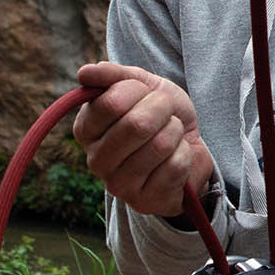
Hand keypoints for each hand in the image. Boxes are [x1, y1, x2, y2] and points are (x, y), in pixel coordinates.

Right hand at [72, 62, 214, 219]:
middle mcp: (95, 160)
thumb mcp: (142, 86)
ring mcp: (118, 185)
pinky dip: (185, 154)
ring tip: (171, 134)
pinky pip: (176, 165)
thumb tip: (85, 73)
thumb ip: (115, 76)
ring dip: (175, 132)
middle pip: (137, 125)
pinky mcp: (145, 201)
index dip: (139, 90)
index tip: (146, 93)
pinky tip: (177, 157)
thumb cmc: (159, 115)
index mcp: (86, 129)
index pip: (112, 102)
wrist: (189, 146)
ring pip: (161, 145)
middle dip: (162, 110)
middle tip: (165, 112)